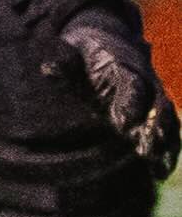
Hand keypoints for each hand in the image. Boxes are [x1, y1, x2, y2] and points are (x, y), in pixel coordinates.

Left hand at [58, 6, 181, 184]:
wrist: (108, 43)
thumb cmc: (85, 55)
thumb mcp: (73, 54)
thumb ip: (65, 64)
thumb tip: (48, 68)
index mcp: (126, 66)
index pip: (132, 85)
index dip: (130, 104)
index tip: (124, 124)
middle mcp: (146, 82)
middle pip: (155, 107)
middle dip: (152, 130)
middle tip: (144, 151)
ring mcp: (155, 97)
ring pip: (166, 121)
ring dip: (164, 145)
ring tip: (158, 169)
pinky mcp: (156, 113)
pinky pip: (168, 132)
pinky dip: (168, 151)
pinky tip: (160, 173)